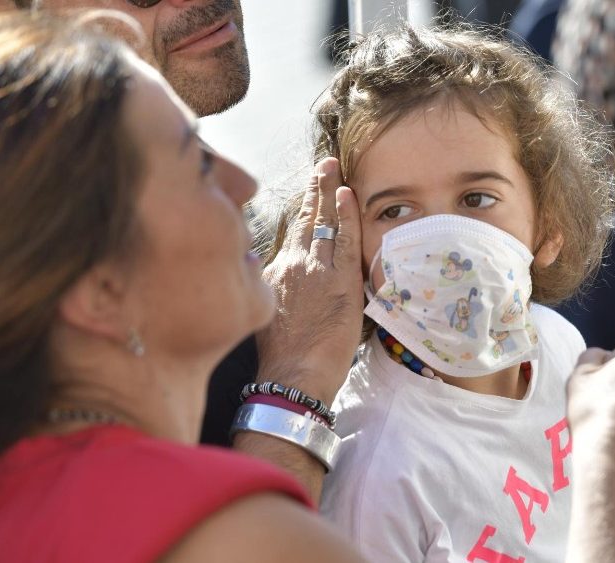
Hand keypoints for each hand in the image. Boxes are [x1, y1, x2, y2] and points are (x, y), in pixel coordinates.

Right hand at [254, 158, 363, 402]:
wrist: (292, 376)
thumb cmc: (281, 359)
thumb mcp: (267, 315)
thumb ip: (275, 291)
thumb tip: (279, 282)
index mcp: (273, 273)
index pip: (291, 235)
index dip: (301, 213)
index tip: (306, 197)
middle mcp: (291, 264)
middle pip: (304, 220)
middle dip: (314, 190)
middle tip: (322, 165)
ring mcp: (315, 270)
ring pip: (323, 223)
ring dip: (329, 192)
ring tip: (332, 167)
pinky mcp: (339, 280)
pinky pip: (343, 239)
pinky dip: (345, 214)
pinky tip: (347, 194)